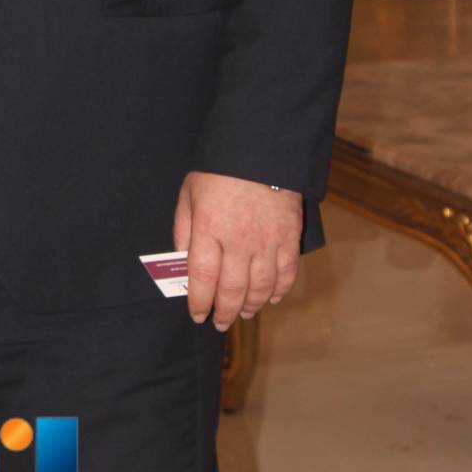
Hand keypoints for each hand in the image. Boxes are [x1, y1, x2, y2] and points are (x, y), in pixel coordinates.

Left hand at [173, 170, 302, 331]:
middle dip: (224, 312)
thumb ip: (184, 228)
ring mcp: (267, 241)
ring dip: (250, 306)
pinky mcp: (289, 237)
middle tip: (219, 323)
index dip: (199, 302)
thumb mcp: (189, 193)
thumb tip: (182, 261)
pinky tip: (271, 298)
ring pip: (260, 288)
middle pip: (232, 290)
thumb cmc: (219, 170)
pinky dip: (279, 291)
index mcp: (209, 228)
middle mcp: (238, 240)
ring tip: (242, 314)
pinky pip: (286, 274)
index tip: (197, 315)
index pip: (203, 278)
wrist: (262, 149)